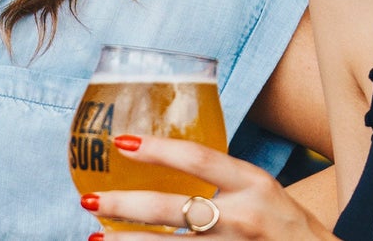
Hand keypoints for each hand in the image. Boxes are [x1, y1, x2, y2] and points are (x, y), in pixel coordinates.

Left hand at [79, 135, 335, 239]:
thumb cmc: (282, 221)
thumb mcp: (258, 186)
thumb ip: (218, 176)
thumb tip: (160, 155)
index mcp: (252, 182)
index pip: (198, 158)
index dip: (157, 149)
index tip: (121, 141)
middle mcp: (244, 218)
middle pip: (174, 211)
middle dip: (125, 206)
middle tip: (89, 199)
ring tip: (96, 237)